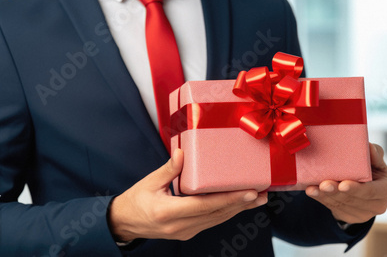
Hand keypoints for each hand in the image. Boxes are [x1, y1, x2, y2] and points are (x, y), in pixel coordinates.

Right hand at [108, 149, 267, 241]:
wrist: (123, 223)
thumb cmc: (135, 200)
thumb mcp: (149, 182)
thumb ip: (168, 169)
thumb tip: (182, 153)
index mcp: (168, 212)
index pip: (205, 206)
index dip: (228, 199)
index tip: (248, 192)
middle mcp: (180, 226)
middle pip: (216, 215)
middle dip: (241, 204)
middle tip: (262, 194)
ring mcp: (184, 232)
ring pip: (216, 220)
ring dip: (237, 210)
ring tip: (257, 200)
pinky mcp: (187, 233)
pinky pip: (211, 222)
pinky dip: (226, 213)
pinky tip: (237, 205)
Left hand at [305, 143, 386, 223]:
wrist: (365, 185)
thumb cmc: (371, 168)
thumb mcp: (376, 161)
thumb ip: (374, 154)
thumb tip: (368, 146)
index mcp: (386, 190)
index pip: (371, 191)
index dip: (356, 189)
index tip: (342, 184)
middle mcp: (377, 205)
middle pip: (352, 199)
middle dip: (336, 192)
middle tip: (323, 184)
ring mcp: (362, 214)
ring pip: (340, 204)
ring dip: (324, 196)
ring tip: (312, 188)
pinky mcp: (349, 217)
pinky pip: (333, 208)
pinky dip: (321, 199)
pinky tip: (312, 192)